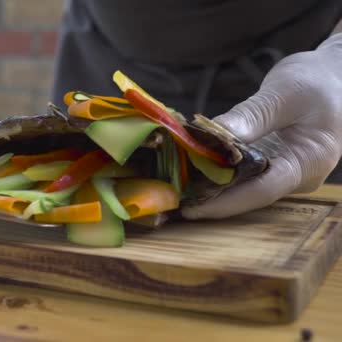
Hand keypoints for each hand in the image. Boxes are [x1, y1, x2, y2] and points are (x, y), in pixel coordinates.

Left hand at [182, 32, 341, 219]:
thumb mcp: (284, 93)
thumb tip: (215, 136)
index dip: (225, 201)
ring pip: (244, 187)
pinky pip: (243, 175)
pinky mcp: (273, 164)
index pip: (263, 190)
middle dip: (211, 198)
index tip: (192, 207)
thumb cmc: (316, 81)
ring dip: (211, 187)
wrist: (334, 75)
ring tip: (175, 190)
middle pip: (250, 194)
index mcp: (311, 160)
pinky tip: (190, 172)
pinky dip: (218, 172)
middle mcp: (299, 175)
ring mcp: (286, 172)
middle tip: (172, 200)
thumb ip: (251, 117)